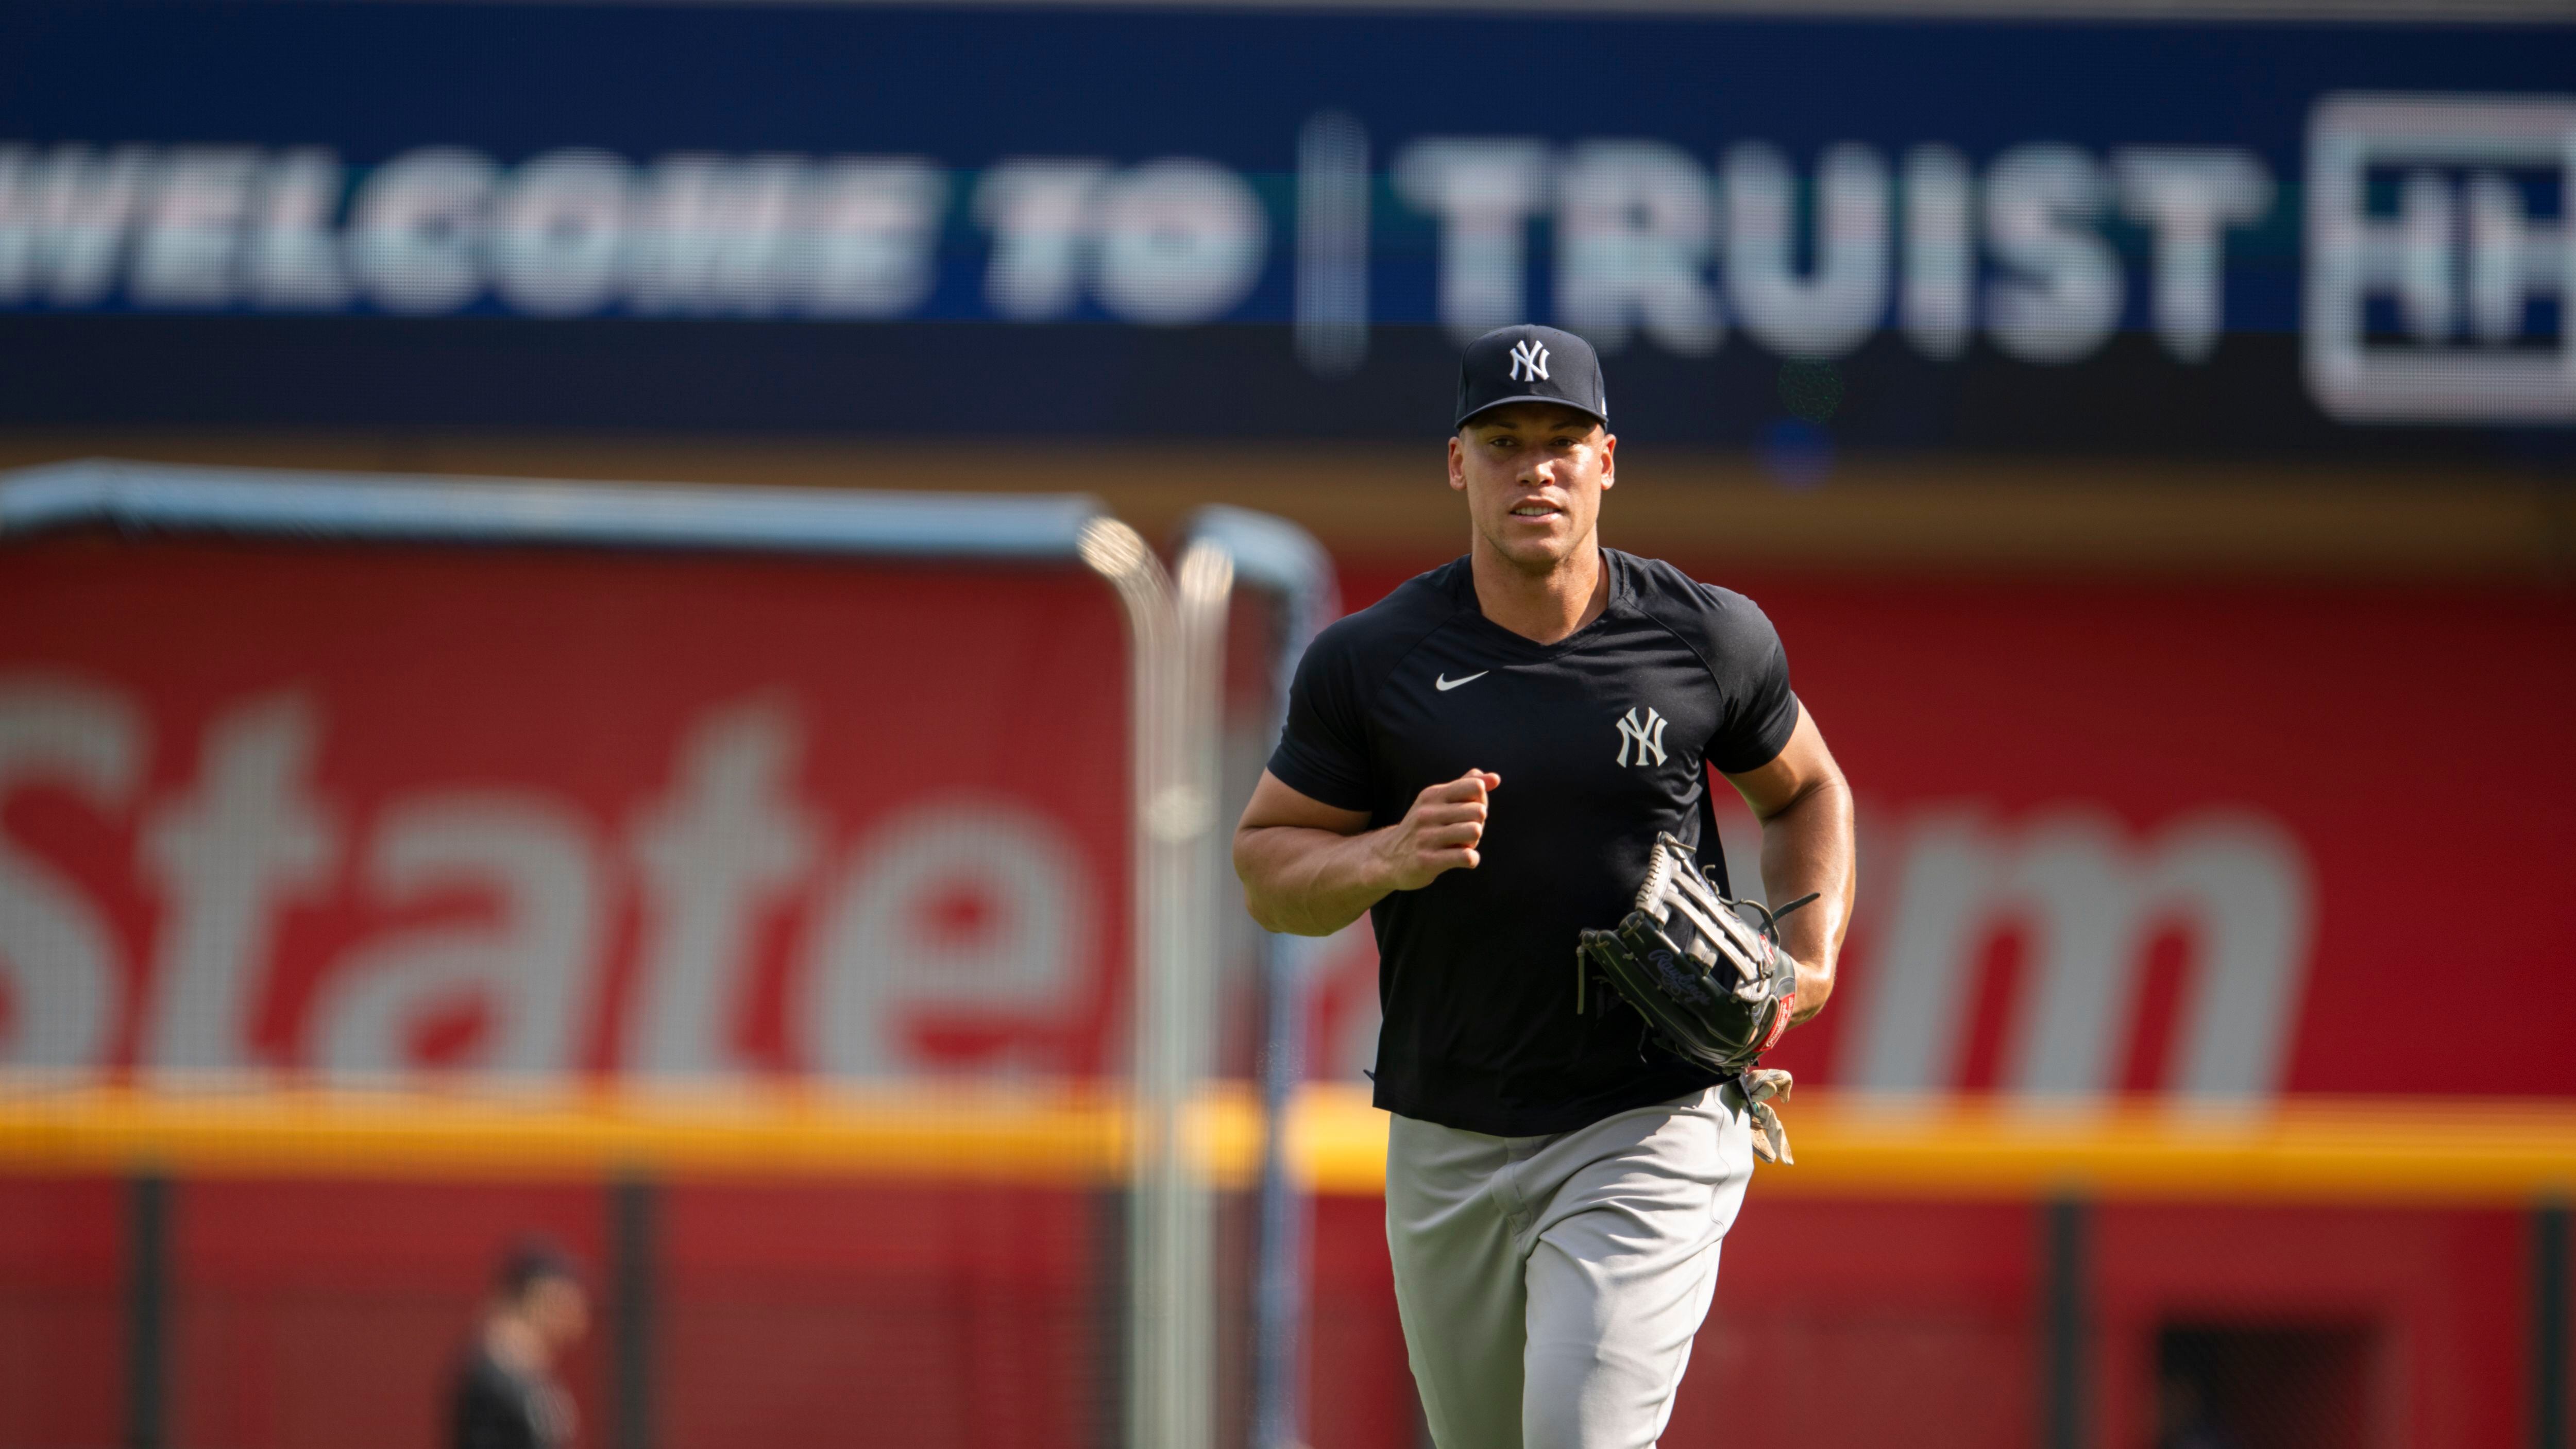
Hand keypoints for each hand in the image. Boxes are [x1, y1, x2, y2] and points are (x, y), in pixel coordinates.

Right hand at [1376, 769, 1499, 890]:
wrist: (1388, 857)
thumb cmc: (1423, 828)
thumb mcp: (1438, 802)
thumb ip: (1466, 787)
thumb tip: (1495, 778)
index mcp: (1432, 795)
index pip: (1475, 786)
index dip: (1481, 800)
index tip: (1470, 811)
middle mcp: (1427, 813)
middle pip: (1479, 811)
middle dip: (1479, 824)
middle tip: (1465, 833)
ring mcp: (1426, 837)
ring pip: (1474, 831)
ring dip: (1474, 842)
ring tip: (1461, 846)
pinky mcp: (1427, 860)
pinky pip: (1467, 857)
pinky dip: (1472, 860)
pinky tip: (1462, 860)